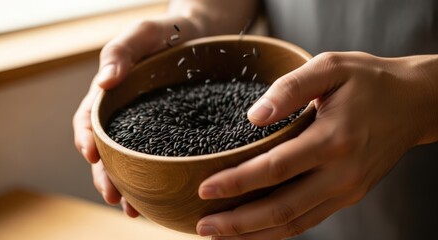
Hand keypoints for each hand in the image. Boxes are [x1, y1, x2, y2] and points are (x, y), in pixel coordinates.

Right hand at [72, 17, 201, 215]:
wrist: (202, 37)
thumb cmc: (168, 32)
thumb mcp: (143, 33)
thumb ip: (120, 52)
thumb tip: (105, 83)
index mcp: (112, 95)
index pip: (90, 121)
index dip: (86, 139)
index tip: (92, 156)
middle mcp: (128, 116)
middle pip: (108, 151)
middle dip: (106, 176)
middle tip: (115, 197)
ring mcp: (150, 127)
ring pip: (131, 162)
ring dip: (129, 187)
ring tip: (134, 209)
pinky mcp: (174, 133)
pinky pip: (161, 159)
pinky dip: (157, 179)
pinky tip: (163, 195)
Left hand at [196, 52, 437, 238]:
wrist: (414, 103)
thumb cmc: (369, 81)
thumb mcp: (330, 67)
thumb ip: (289, 88)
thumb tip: (254, 117)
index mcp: (334, 139)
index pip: (275, 169)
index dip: (237, 182)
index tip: (205, 189)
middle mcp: (341, 173)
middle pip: (281, 208)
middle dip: (238, 222)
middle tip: (203, 225)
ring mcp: (347, 190)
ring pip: (294, 223)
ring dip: (254, 233)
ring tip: (220, 235)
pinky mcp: (348, 195)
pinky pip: (309, 220)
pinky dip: (278, 231)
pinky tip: (255, 230)